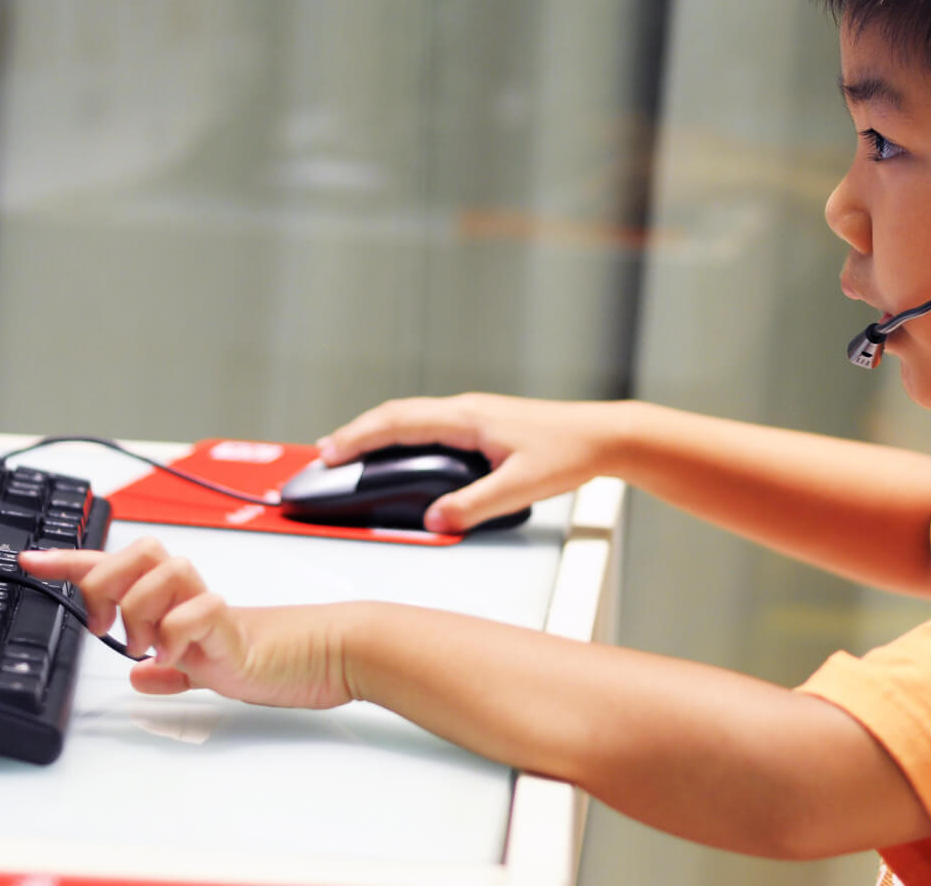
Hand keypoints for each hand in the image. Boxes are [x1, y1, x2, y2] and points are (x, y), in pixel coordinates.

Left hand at [18, 540, 350, 708]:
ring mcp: (212, 607)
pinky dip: (177, 638)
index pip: (119, 567)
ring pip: (161, 575)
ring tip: (151, 647)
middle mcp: (193, 594)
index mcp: (182, 600)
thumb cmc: (279, 656)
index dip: (71, 561)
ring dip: (141, 613)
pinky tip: (182, 659)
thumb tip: (140, 676)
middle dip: (104, 583)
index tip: (30, 559)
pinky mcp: (234, 628)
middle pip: (137, 552)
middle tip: (102, 623)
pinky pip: (195, 616)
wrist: (333, 653)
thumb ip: (176, 671)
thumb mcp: (209, 670)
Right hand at [319, 393, 626, 533]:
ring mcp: (475, 415)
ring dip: (378, 432)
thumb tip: (433, 520)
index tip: (328, 453)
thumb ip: (474, 505)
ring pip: (413, 416)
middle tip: (325, 455)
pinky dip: (403, 435)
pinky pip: (430, 424)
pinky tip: (401, 452)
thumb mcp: (520, 486)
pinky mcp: (484, 424)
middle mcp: (467, 410)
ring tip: (351, 453)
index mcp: (468, 419)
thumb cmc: (569, 453)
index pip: (399, 422)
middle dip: (357, 433)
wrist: (604, 436)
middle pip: (397, 414)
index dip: (359, 437)